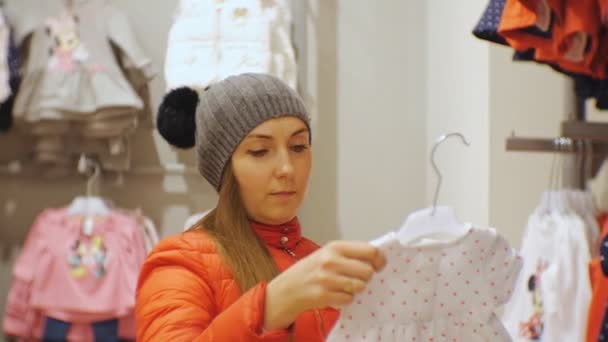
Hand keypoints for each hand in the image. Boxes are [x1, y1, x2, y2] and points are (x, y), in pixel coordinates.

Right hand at [264, 241, 385, 330]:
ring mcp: (327, 278)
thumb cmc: (311, 270)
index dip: (380, 260)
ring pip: (360, 286)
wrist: (288, 288)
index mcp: (335, 247)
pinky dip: (345, 299)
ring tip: (344, 286)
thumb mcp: (328, 253)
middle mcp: (331, 260)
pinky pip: (348, 299)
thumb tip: (377, 257)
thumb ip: (350, 254)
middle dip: (366, 277)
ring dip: (356, 289)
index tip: (379, 265)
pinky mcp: (324, 295)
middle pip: (367, 271)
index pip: (370, 250)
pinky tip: (336, 294)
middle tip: (357, 278)